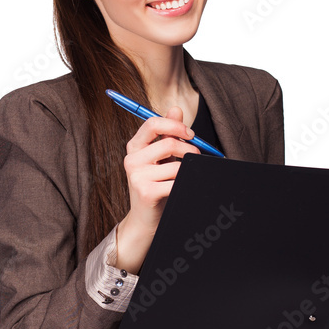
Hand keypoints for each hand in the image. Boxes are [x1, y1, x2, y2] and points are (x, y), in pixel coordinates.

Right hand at [123, 105, 200, 239]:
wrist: (145, 218)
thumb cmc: (156, 184)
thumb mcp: (160, 156)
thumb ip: (168, 133)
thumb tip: (175, 109)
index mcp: (134, 146)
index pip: (152, 123)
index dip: (175, 125)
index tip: (190, 134)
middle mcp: (132, 159)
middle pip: (168, 144)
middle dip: (189, 149)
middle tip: (197, 155)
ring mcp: (137, 176)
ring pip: (176, 165)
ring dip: (188, 170)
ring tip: (186, 175)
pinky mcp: (146, 192)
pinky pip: (176, 181)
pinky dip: (185, 182)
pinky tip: (182, 186)